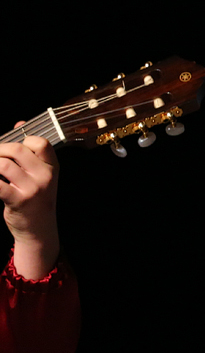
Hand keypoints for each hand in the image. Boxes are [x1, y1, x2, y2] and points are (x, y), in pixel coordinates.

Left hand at [0, 123, 60, 279]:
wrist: (39, 229)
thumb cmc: (36, 199)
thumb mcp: (40, 174)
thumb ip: (31, 150)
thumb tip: (20, 122)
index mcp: (52, 167)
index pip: (40, 142)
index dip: (22, 139)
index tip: (10, 145)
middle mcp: (45, 177)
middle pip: (16, 150)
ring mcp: (32, 189)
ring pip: (3, 164)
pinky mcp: (17, 201)